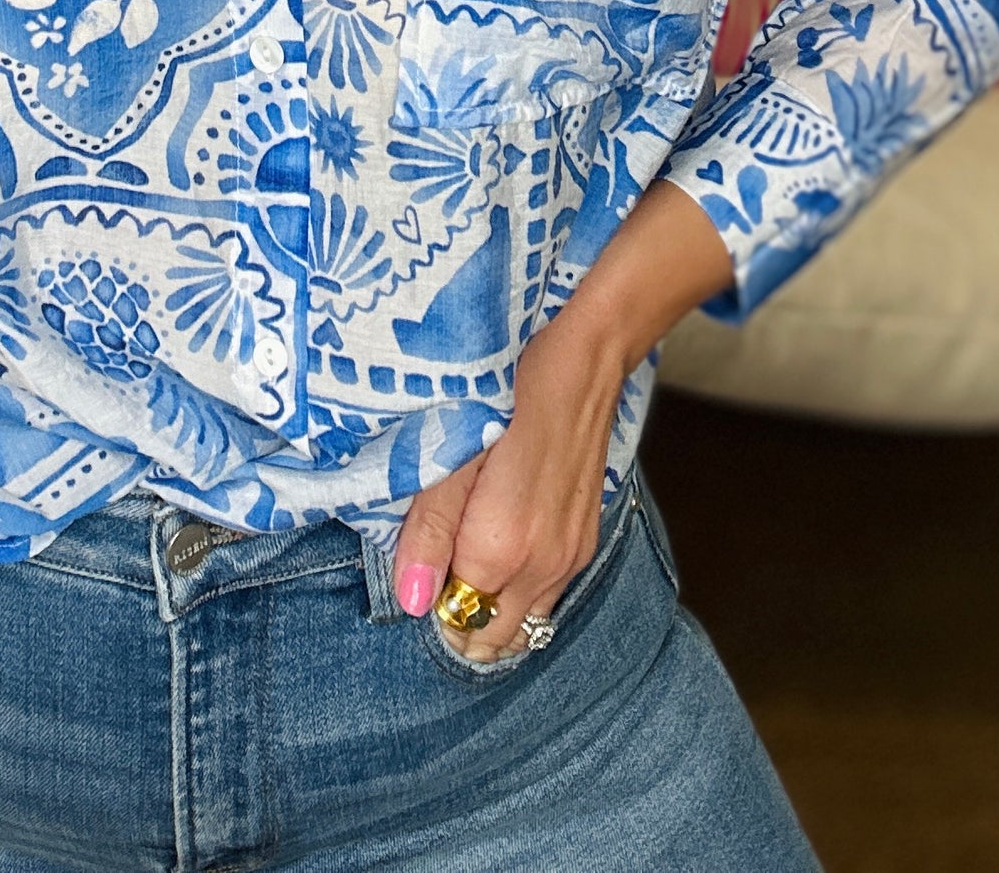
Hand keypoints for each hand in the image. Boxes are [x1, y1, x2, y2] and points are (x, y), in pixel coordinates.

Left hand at [391, 308, 619, 660]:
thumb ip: (429, 530)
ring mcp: (571, 557)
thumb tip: (412, 599)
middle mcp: (543, 568)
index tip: (416, 566)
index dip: (429, 603)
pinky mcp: (586, 540)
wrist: (582, 360)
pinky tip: (500, 549)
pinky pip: (548, 597)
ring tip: (464, 559)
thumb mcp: (449, 452)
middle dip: (460, 619)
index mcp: (502, 550)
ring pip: (525, 624)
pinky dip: (520, 592)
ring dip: (492, 608)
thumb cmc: (507, 393)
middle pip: (494, 638)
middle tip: (435, 569)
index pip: (456, 623)